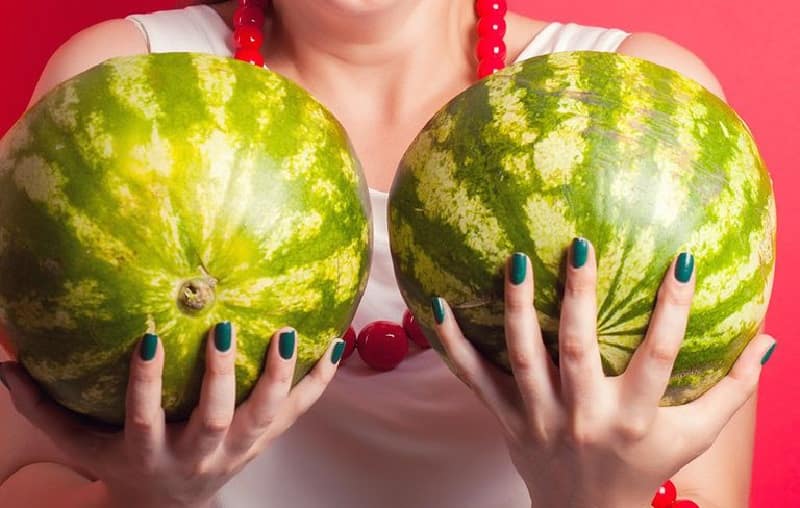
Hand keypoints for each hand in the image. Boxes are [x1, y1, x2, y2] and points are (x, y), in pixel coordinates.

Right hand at [0, 323, 344, 507]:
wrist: (171, 506)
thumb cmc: (122, 463)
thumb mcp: (81, 444)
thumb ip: (45, 406)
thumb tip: (2, 362)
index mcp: (149, 451)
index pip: (145, 417)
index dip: (147, 382)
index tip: (151, 336)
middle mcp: (198, 454)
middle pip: (214, 419)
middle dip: (221, 378)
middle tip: (226, 330)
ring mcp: (238, 450)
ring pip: (264, 417)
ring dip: (279, 376)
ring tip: (290, 330)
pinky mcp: (266, 441)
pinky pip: (299, 413)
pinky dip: (318, 381)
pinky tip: (334, 342)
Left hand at [431, 240, 774, 507]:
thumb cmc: (643, 467)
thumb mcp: (693, 436)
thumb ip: (731, 390)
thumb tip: (769, 340)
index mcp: (634, 416)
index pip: (661, 356)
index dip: (673, 309)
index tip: (682, 260)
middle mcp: (584, 416)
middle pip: (578, 349)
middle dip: (579, 297)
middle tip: (578, 244)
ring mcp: (540, 418)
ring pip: (522, 358)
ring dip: (517, 309)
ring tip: (514, 260)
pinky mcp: (507, 420)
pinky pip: (475, 379)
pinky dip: (454, 345)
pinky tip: (437, 305)